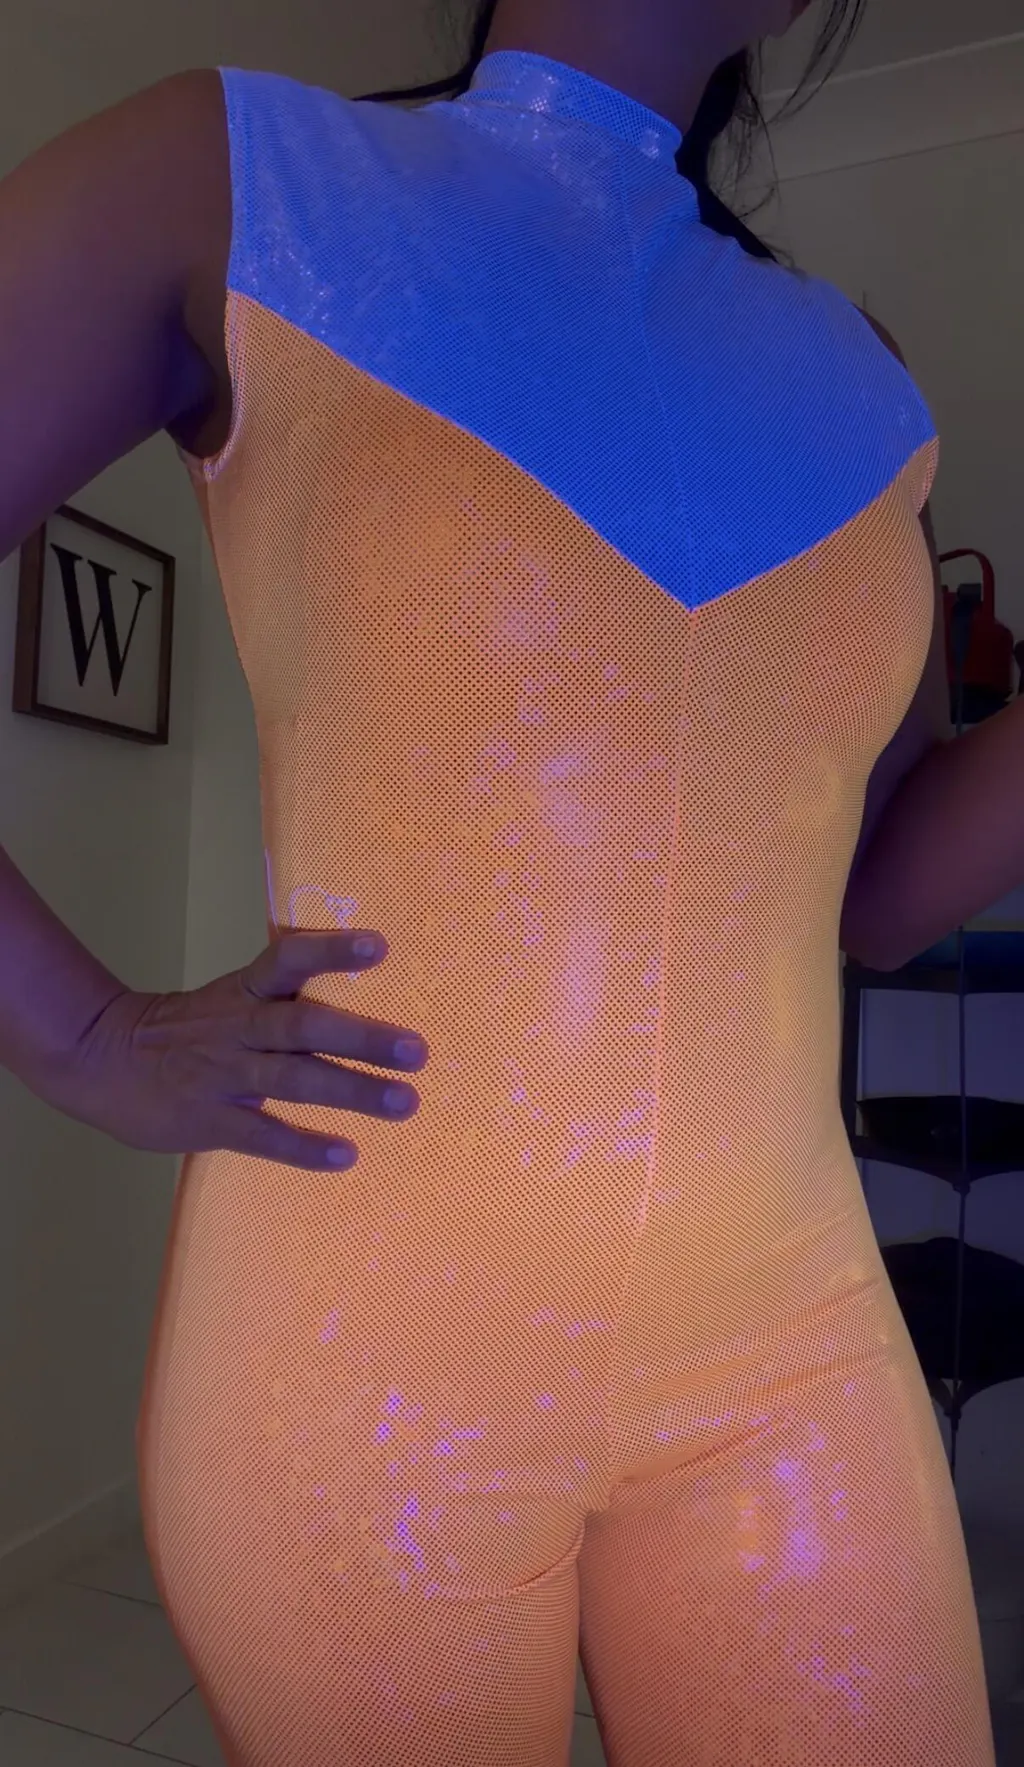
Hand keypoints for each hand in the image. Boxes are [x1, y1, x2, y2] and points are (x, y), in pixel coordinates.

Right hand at [44, 930, 426, 1170]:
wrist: (101, 1060)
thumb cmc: (190, 1029)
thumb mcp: (233, 994)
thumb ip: (286, 994)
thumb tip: (359, 980)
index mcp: (246, 991)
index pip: (288, 958)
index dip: (332, 951)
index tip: (381, 947)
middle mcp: (239, 1027)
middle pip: (303, 1026)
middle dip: (362, 1038)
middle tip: (417, 1051)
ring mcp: (224, 1075)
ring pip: (293, 1081)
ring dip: (352, 1091)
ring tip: (405, 1103)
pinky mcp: (209, 1120)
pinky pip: (262, 1135)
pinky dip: (304, 1146)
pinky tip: (345, 1154)